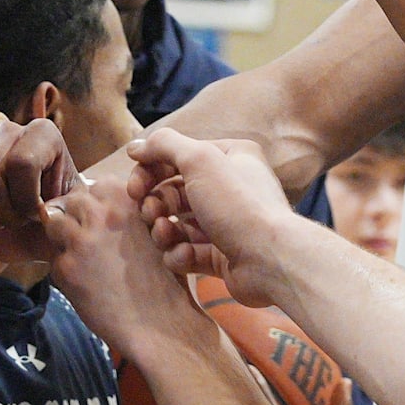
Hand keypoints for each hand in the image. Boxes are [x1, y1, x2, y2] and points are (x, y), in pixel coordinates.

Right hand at [0, 115, 79, 266]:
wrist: (38, 209)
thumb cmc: (58, 208)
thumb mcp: (73, 209)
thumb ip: (68, 211)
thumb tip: (48, 214)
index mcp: (42, 132)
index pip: (23, 164)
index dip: (28, 201)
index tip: (38, 215)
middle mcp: (6, 128)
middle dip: (6, 213)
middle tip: (20, 220)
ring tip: (5, 217)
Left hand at [42, 176, 201, 352]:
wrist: (162, 323)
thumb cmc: (165, 278)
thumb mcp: (157, 229)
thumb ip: (129, 212)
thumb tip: (97, 205)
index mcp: (128, 198)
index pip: (96, 185)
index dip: (97, 204)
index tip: (104, 222)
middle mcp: (102, 213)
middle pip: (71, 200)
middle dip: (76, 217)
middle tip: (89, 242)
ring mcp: (82, 239)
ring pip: (53, 223)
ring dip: (64, 238)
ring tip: (84, 260)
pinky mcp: (67, 268)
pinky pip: (54, 259)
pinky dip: (66, 269)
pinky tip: (87, 284)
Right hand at [125, 129, 294, 305]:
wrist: (270, 259)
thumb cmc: (237, 203)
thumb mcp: (200, 160)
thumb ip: (164, 145)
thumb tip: (135, 146)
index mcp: (228, 157)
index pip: (177, 157)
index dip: (150, 171)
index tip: (134, 188)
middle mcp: (228, 187)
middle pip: (173, 191)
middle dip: (155, 203)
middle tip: (151, 212)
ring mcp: (224, 224)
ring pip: (176, 224)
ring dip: (163, 230)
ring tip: (165, 234)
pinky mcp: (220, 256)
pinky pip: (187, 252)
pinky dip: (179, 254)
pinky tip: (185, 255)